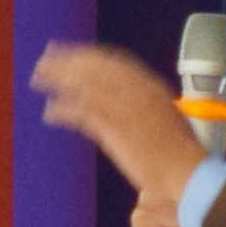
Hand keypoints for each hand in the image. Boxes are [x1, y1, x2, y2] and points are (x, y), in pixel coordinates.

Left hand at [34, 40, 208, 207]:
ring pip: (84, 84)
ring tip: (38, 78)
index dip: (90, 55)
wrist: (187, 173)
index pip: (115, 61)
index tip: (72, 53)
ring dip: (59, 78)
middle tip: (46, 58)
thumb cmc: (181, 154)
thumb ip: (145, 107)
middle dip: (68, 60)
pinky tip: (50, 111)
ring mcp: (124, 107)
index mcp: (151, 85)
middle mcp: (136, 90)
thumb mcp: (167, 119)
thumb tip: (129, 106)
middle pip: (94, 67)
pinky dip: (63, 109)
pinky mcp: (113, 127)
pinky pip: (81, 112)